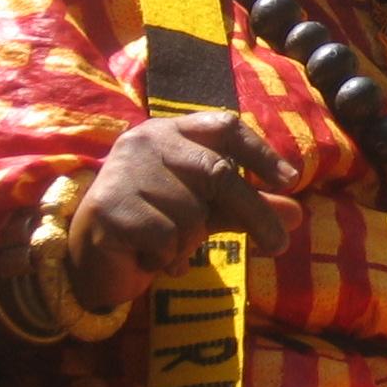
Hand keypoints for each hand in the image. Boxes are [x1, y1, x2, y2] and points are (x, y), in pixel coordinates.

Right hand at [68, 112, 298, 309]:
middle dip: (254, 211)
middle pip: (218, 171)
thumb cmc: (155, 225)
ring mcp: (125, 171)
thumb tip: (298, 213)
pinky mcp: (110, 207)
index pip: (224, 127)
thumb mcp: (207, 212)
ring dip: (190, 243)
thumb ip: (247, 208)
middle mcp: (147, 142)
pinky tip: (148, 257)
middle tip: (279, 246)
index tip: (290, 180)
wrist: (89, 259)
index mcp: (172, 131)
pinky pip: (166, 238)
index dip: (260, 152)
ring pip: (192, 213)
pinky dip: (167, 257)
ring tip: (168, 248)